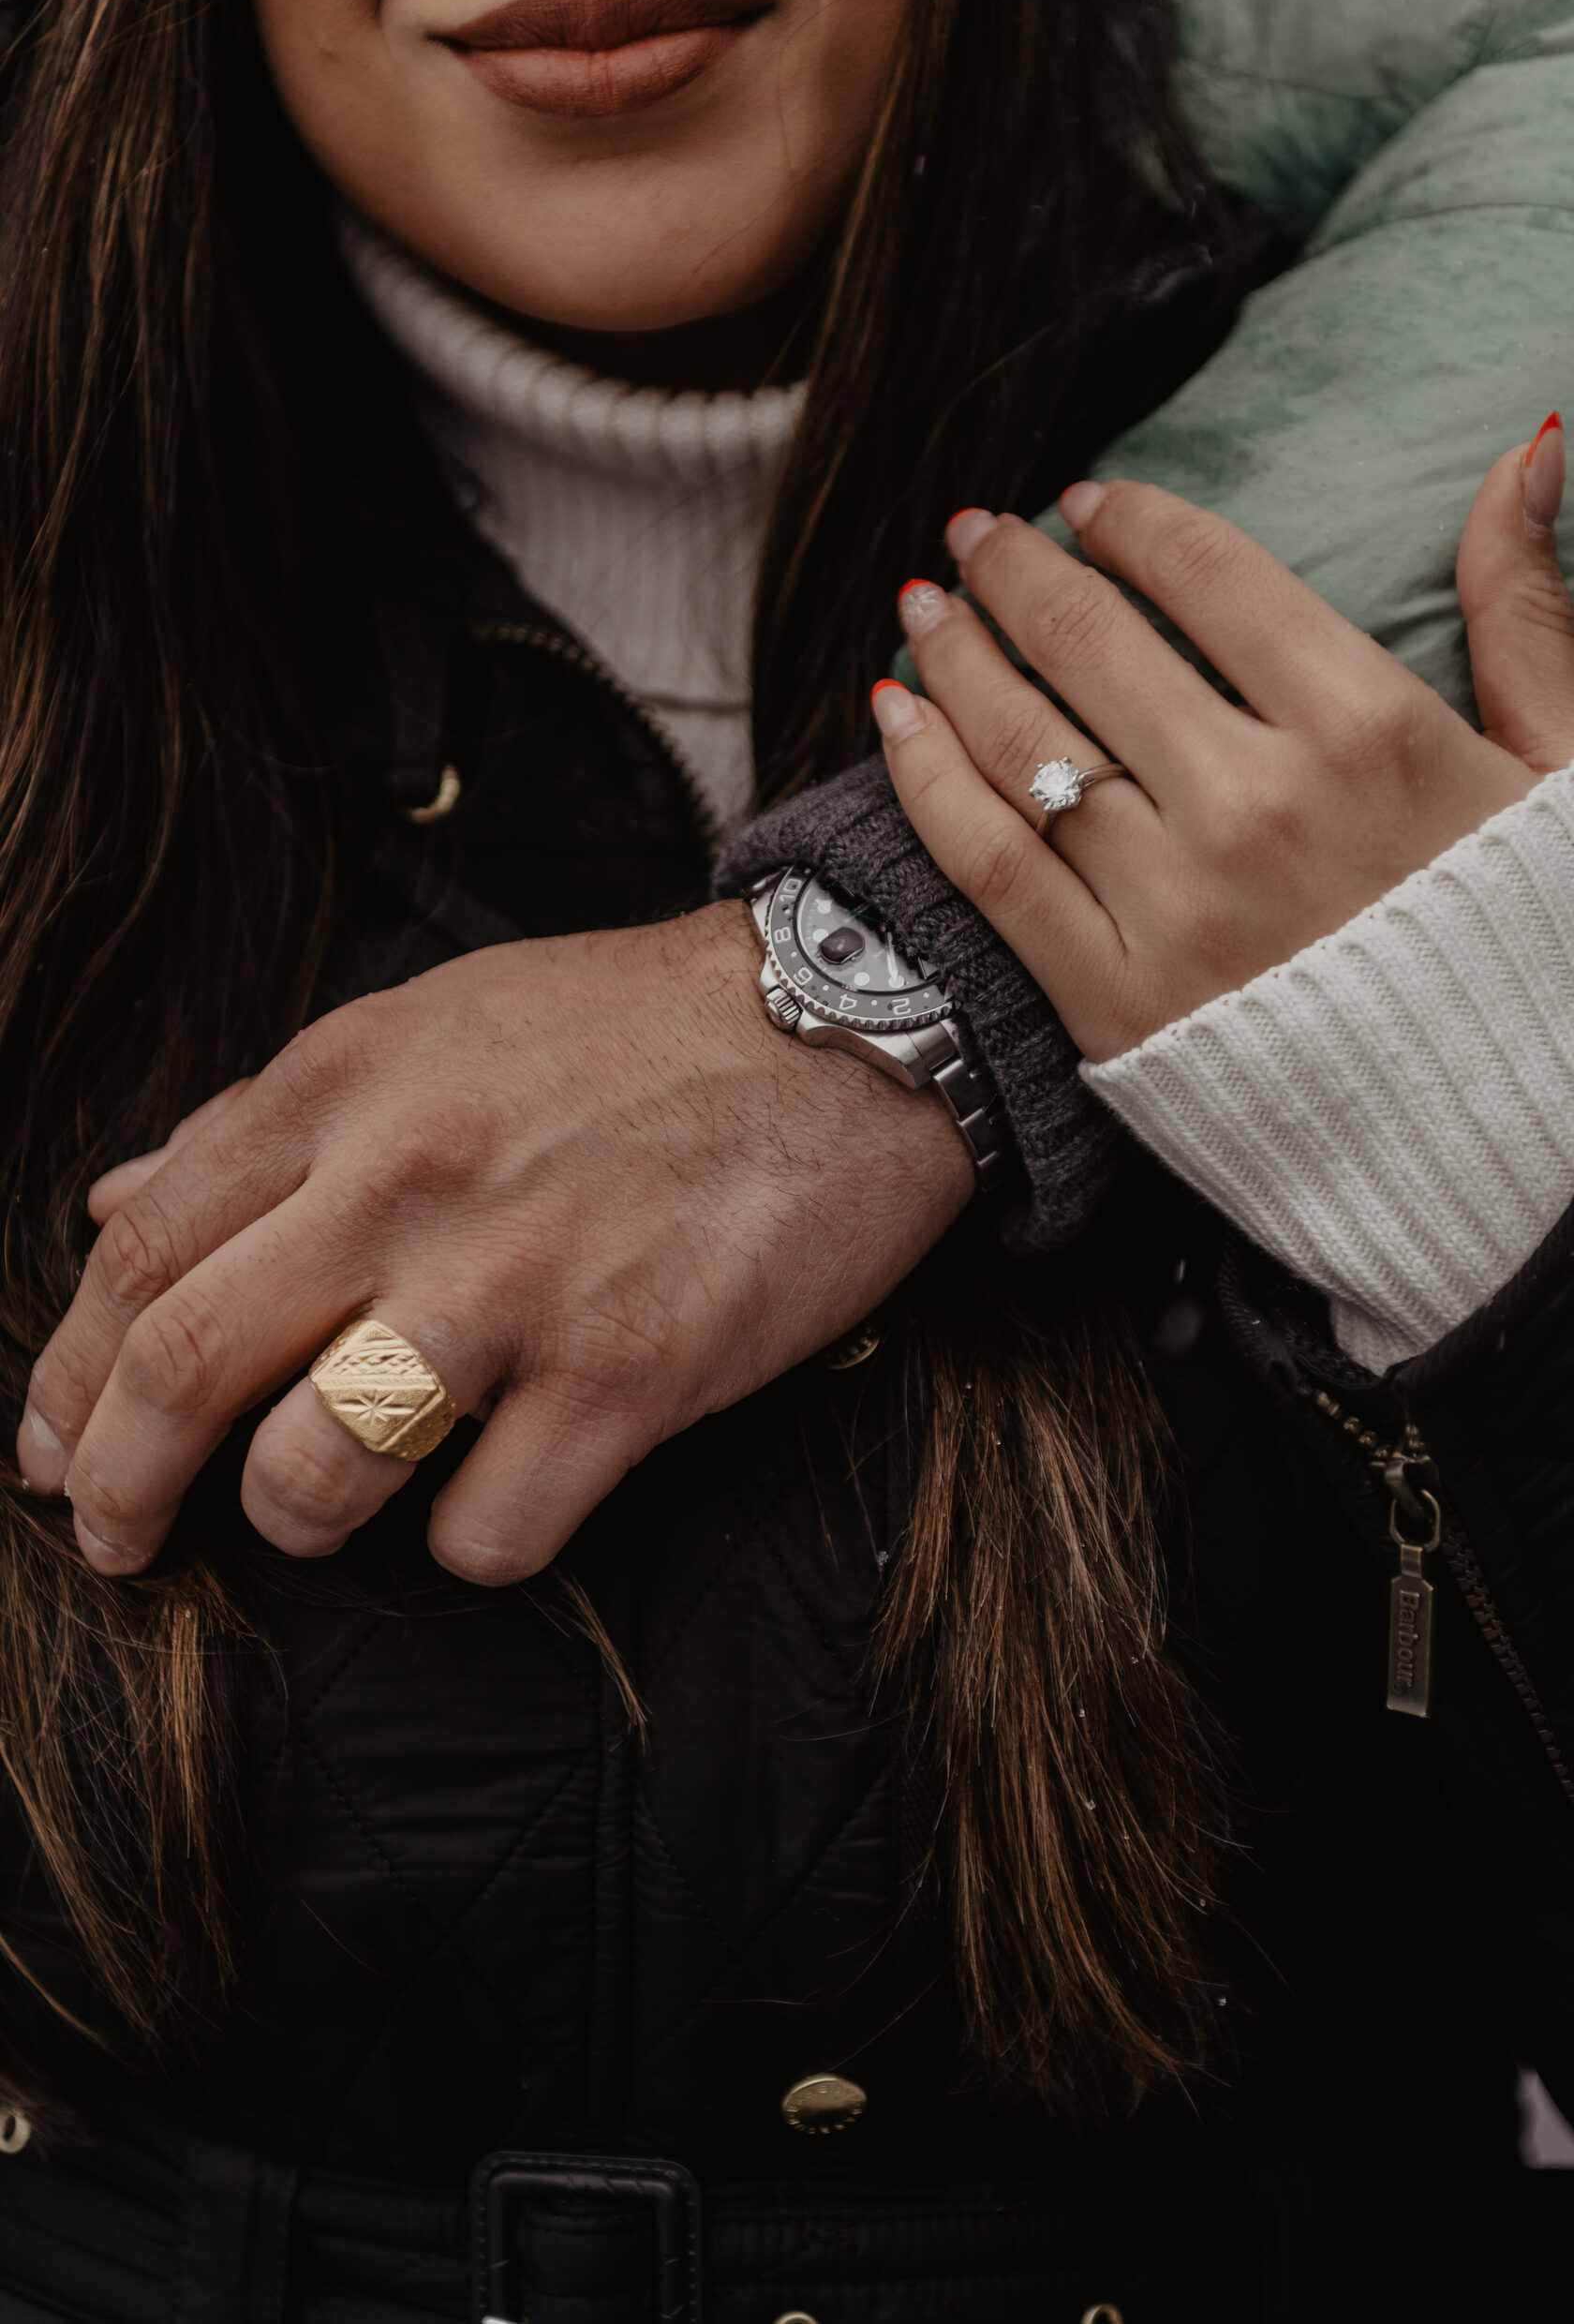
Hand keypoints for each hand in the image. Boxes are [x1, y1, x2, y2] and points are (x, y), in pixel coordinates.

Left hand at [17, 904, 969, 1578]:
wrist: (848, 1015)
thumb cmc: (633, 1029)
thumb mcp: (428, 1026)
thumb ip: (268, 1119)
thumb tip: (121, 1198)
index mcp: (345, 1085)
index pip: (142, 1253)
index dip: (69, 1377)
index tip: (55, 1451)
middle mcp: (408, 1178)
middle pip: (184, 1365)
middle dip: (118, 1487)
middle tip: (114, 1543)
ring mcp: (519, 1279)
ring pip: (312, 1472)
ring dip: (295, 1521)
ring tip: (325, 1512)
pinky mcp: (633, 1368)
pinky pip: (486, 1531)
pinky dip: (468, 1543)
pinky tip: (498, 1496)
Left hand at [874, 418, 1573, 1061]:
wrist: (1486, 1147)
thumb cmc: (1520, 949)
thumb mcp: (1565, 765)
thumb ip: (1529, 606)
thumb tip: (1530, 444)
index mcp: (1370, 731)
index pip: (1211, 576)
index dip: (1130, 523)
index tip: (1085, 503)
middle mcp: (1258, 807)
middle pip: (1093, 645)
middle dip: (1017, 570)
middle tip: (976, 534)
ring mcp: (1176, 906)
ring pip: (1026, 743)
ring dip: (958, 655)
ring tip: (925, 608)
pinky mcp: (1113, 1000)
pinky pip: (991, 863)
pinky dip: (927, 778)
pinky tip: (895, 716)